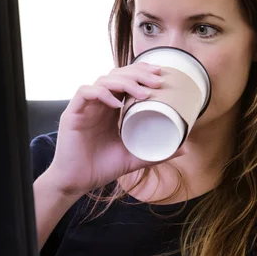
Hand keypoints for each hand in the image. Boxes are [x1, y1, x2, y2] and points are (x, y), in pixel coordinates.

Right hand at [47, 62, 184, 195]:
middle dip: (138, 74)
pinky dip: (101, 93)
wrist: (77, 183)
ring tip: (144, 93)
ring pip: (103, 80)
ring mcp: (85, 107)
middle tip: (157, 81)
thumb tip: (184, 148)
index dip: (141, 72)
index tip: (160, 74)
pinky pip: (85, 93)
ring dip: (125, 82)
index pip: (125, 79)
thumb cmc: (102, 168)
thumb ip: (156, 152)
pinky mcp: (72, 114)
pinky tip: (116, 102)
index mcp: (111, 108)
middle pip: (116, 75)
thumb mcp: (134, 158)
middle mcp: (98, 103)